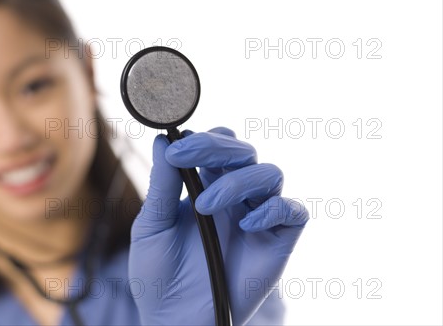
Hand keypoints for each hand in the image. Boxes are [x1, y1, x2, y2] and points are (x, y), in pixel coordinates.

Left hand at [128, 127, 308, 325]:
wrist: (174, 319)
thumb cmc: (159, 275)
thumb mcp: (152, 225)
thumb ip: (161, 184)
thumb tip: (163, 142)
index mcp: (206, 186)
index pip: (219, 145)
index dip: (204, 139)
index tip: (177, 148)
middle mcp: (236, 197)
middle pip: (245, 152)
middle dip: (217, 147)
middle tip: (188, 156)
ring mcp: (258, 217)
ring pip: (270, 174)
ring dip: (237, 181)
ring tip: (205, 207)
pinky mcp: (278, 242)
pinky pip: (293, 211)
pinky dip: (273, 209)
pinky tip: (245, 225)